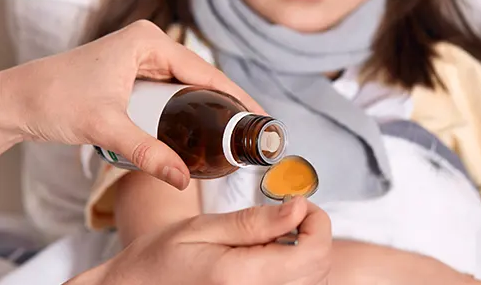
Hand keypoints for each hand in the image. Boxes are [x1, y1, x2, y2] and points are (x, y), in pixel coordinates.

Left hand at [0, 20, 263, 188]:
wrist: (15, 101)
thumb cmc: (52, 100)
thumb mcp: (106, 127)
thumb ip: (147, 152)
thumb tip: (182, 178)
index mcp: (147, 41)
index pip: (205, 71)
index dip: (235, 96)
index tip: (259, 116)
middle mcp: (148, 42)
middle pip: (201, 76)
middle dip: (226, 103)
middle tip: (250, 131)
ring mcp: (141, 56)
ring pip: (188, 83)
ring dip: (208, 106)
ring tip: (234, 131)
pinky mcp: (134, 71)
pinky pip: (172, 88)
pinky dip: (187, 107)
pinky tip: (201, 125)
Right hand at [68, 197, 331, 284]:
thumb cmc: (161, 259)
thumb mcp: (202, 228)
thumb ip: (255, 222)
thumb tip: (300, 207)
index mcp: (244, 278)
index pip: (314, 252)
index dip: (317, 221)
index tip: (298, 204)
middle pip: (319, 267)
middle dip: (312, 235)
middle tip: (283, 217)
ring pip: (311, 279)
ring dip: (302, 254)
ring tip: (268, 240)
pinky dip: (290, 270)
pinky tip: (265, 259)